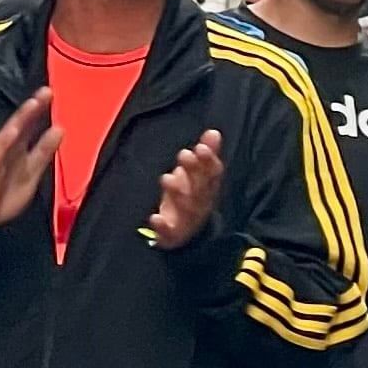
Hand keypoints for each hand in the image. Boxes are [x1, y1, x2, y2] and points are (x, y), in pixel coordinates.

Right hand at [0, 90, 60, 235]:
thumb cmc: (5, 197)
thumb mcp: (32, 174)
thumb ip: (44, 153)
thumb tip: (60, 129)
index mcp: (21, 151)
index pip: (33, 128)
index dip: (43, 113)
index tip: (53, 95)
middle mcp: (9, 150)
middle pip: (22, 125)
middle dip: (33, 109)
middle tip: (47, 92)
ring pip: (9, 134)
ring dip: (20, 119)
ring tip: (32, 105)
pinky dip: (3, 142)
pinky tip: (11, 131)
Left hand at [144, 129, 224, 248]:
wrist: (187, 236)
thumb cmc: (192, 197)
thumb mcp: (199, 176)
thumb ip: (207, 154)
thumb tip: (213, 132)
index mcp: (207, 189)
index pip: (213, 174)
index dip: (209, 161)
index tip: (202, 146)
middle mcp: (200, 204)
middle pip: (199, 188)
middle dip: (194, 172)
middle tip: (185, 155)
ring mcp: (186, 220)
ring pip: (186, 208)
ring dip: (178, 193)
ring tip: (168, 178)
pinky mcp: (171, 234)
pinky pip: (168, 231)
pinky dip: (161, 226)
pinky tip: (154, 218)